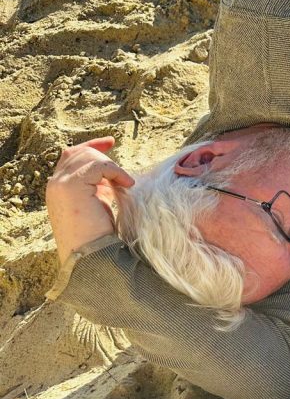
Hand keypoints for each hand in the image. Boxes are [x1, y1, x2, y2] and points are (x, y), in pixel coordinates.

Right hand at [46, 136, 134, 264]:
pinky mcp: (71, 186)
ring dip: (112, 167)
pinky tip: (127, 184)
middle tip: (124, 174)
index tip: (110, 142)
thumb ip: (97, 188)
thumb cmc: (99, 236)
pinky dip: (115, 171)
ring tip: (126, 185)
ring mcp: (60, 183)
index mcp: (58, 188)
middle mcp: (54, 184)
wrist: (92, 256)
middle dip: (104, 155)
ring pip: (88, 157)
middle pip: (79, 153)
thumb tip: (111, 177)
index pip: (71, 156)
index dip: (91, 146)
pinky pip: (98, 165)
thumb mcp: (98, 206)